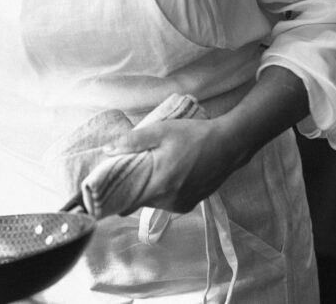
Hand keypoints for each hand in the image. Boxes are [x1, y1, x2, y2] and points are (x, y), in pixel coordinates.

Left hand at [100, 117, 238, 214]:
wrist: (230, 144)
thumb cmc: (194, 136)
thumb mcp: (161, 131)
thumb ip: (132, 141)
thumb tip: (107, 150)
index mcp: (158, 185)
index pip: (126, 202)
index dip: (114, 195)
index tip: (106, 187)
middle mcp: (168, 201)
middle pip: (139, 201)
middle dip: (131, 188)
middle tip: (127, 170)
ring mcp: (181, 205)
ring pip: (153, 201)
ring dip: (148, 189)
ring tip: (148, 169)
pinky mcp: (191, 203)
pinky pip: (167, 201)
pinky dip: (163, 191)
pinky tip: (166, 173)